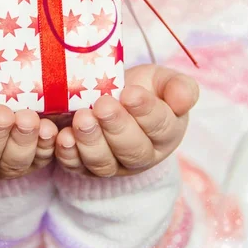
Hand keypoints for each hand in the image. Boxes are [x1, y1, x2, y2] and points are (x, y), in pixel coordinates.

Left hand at [55, 64, 198, 176]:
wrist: (112, 98)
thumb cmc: (142, 88)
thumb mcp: (162, 80)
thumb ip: (178, 87)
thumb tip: (184, 98)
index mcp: (166, 132)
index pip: (161, 126)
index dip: (146, 111)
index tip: (130, 93)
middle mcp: (142, 155)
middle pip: (132, 149)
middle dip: (116, 127)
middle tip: (102, 105)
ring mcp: (113, 163)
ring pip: (104, 162)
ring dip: (91, 142)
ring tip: (82, 119)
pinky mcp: (84, 166)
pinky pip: (76, 166)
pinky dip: (69, 155)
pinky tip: (63, 138)